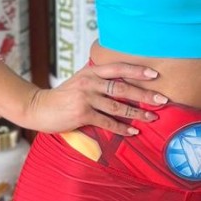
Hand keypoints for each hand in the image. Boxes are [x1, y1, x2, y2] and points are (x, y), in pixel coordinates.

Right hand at [25, 63, 165, 135]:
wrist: (38, 107)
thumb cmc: (63, 95)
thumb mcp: (80, 80)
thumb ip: (98, 79)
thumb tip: (122, 80)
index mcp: (91, 71)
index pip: (118, 68)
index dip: (137, 70)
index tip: (155, 74)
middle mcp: (89, 82)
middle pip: (122, 87)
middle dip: (144, 94)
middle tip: (162, 99)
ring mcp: (85, 98)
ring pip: (117, 106)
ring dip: (137, 113)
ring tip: (153, 118)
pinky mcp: (81, 114)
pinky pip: (107, 122)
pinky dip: (122, 128)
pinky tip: (133, 132)